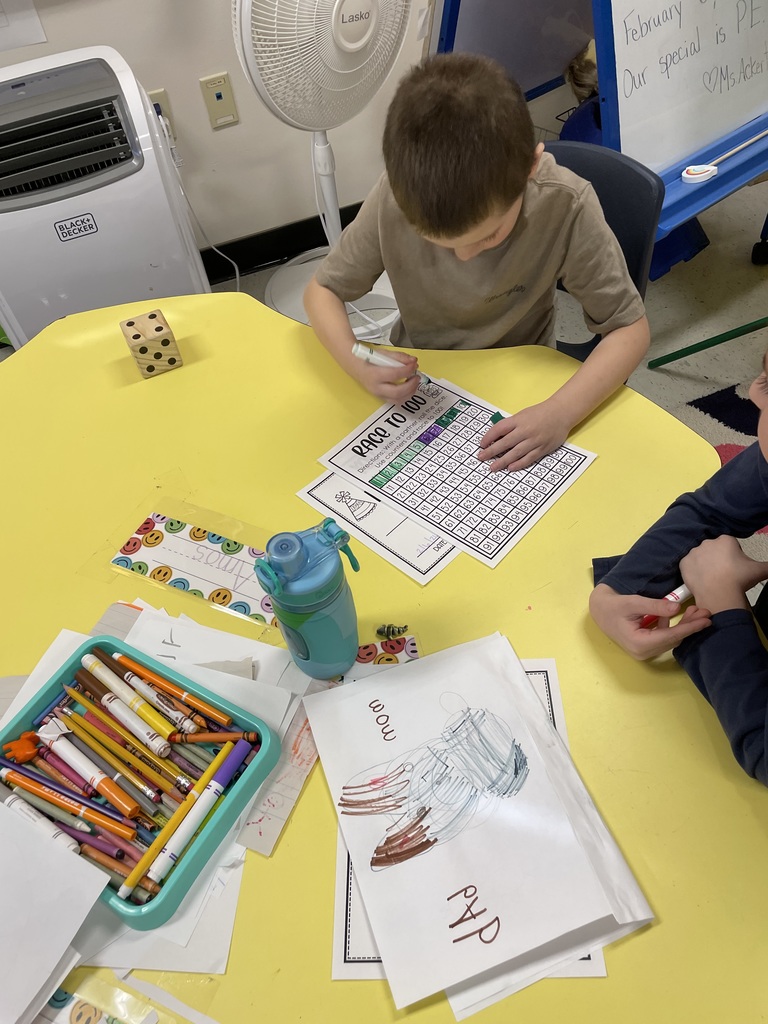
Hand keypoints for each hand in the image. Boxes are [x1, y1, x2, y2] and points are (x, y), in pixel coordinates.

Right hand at [349, 352, 420, 401]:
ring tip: (414, 382)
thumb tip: (414, 361)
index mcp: (375, 374)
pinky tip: (408, 387)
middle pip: (397, 392)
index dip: (408, 369)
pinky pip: (395, 400)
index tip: (414, 364)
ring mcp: (378, 394)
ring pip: (397, 400)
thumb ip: (400, 357)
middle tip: (417, 376)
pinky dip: (405, 395)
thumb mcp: (384, 354)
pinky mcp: (381, 397)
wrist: (354, 366)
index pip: (395, 374)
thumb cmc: (369, 358)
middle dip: (411, 385)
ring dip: (410, 392)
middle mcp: (376, 387)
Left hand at [476, 399, 571, 471]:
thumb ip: (510, 425)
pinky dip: (519, 464)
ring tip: (493, 467)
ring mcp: (534, 440)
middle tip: (481, 457)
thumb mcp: (522, 415)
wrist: (561, 413)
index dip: (488, 437)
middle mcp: (526, 430)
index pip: (499, 429)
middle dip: (491, 451)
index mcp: (518, 420)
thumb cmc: (539, 413)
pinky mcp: (543, 448)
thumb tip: (496, 437)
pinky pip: (529, 458)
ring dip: (503, 461)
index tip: (481, 444)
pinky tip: (510, 468)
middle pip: (505, 443)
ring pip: (516, 453)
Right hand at [589, 583, 711, 659]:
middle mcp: (643, 652)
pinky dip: (673, 627)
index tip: (706, 620)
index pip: (671, 636)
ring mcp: (644, 651)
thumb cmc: (614, 605)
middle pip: (673, 639)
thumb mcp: (633, 602)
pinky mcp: (645, 647)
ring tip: (696, 611)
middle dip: (690, 626)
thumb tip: (676, 608)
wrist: (600, 610)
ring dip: (684, 626)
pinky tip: (679, 614)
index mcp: (639, 643)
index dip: (690, 628)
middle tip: (706, 613)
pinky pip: (664, 638)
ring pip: (670, 639)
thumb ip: (655, 606)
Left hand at [680, 536, 767, 613]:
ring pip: (701, 557)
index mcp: (725, 540)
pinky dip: (693, 571)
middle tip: (724, 574)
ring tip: (713, 578)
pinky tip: (702, 580)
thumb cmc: (738, 580)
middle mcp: (708, 542)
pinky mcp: (684, 563)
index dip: (733, 557)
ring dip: (705, 565)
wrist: (720, 595)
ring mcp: (694, 552)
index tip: (734, 567)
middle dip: (718, 559)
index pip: (729, 545)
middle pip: (714, 550)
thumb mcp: (760, 570)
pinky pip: (688, 565)